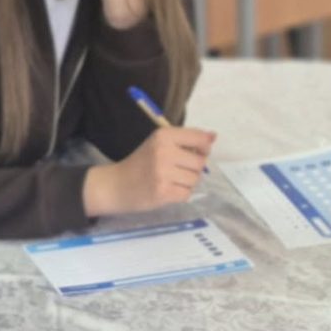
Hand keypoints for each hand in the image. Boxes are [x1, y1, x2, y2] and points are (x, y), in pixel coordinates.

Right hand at [84, 124, 213, 215]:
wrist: (116, 185)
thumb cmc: (141, 163)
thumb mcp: (159, 143)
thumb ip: (186, 140)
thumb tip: (213, 136)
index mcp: (164, 136)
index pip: (200, 138)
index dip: (204, 148)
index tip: (195, 153)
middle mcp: (164, 152)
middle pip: (200, 162)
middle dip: (193, 168)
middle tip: (177, 170)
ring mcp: (163, 173)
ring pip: (195, 179)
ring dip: (187, 182)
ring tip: (171, 180)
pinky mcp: (163, 192)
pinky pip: (187, 193)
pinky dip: (181, 194)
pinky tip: (168, 190)